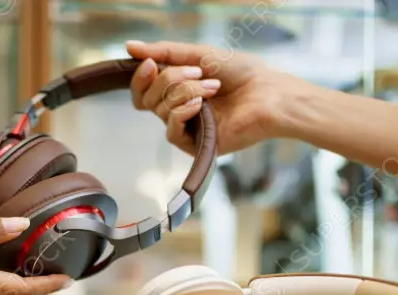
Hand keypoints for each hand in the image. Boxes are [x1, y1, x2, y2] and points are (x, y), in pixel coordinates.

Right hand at [126, 40, 312, 154]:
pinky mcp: (194, 144)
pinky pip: (170, 130)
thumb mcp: (199, 55)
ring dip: (184, 92)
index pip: (142, 89)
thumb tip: (129, 46)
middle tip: (196, 73)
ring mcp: (186, 127)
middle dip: (168, 81)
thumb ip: (165, 52)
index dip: (140, 77)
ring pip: (159, 111)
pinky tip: (201, 106)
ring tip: (212, 88)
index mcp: (177, 88)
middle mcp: (178, 108)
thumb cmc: (242, 73)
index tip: (150, 64)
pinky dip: (182, 112)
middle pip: (147, 99)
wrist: (268, 95)